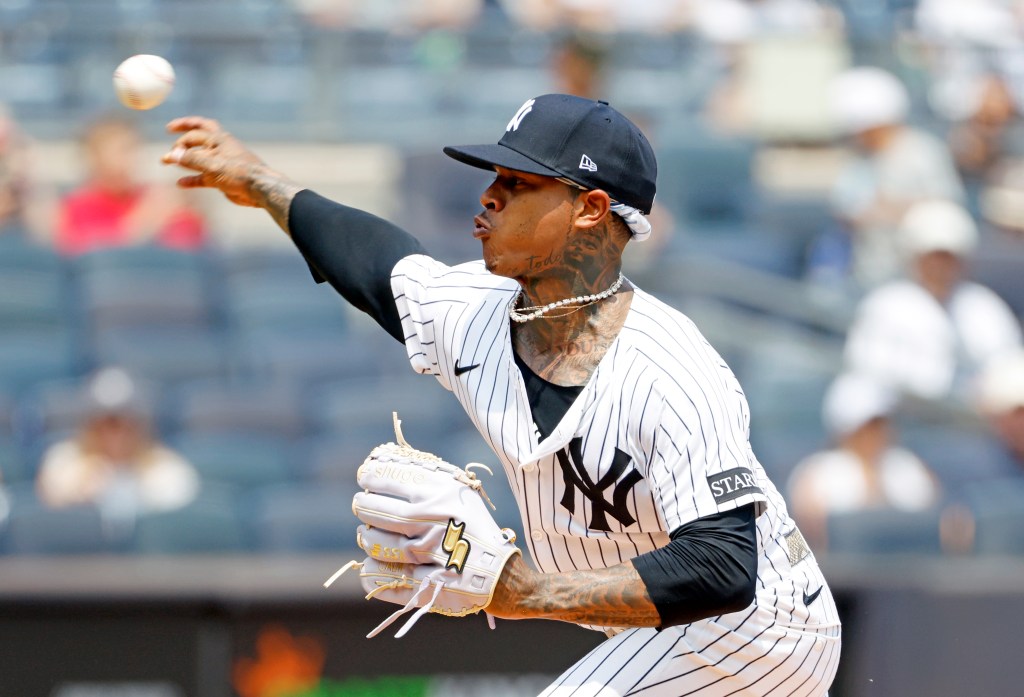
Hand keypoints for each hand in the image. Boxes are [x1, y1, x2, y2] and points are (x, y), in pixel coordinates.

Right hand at [162, 116, 302, 232]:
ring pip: (198, 159)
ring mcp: (220, 163)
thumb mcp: (212, 165)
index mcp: (219, 139)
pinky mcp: (221, 178)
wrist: (259, 189)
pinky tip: (180, 183)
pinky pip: (203, 177)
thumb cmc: (239, 172)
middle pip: (199, 135)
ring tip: (166, 162)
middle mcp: (219, 148)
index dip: (181, 139)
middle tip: (169, 129)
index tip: (171, 151)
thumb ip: (191, 160)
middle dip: (184, 132)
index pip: (195, 133)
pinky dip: (192, 179)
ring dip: (183, 160)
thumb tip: (170, 155)